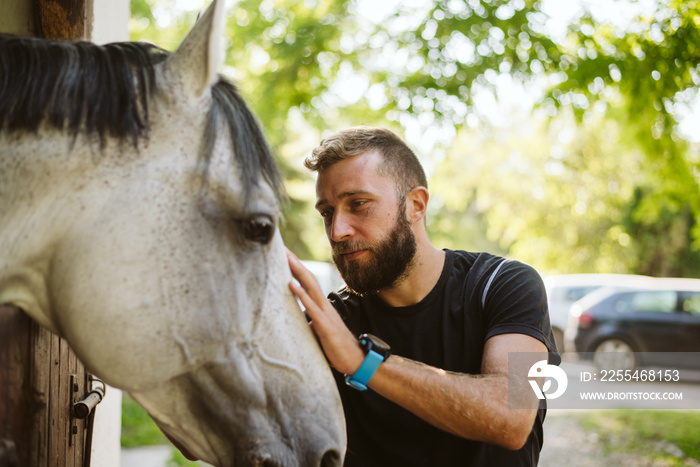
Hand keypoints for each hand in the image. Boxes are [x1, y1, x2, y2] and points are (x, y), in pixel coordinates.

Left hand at [286, 249, 363, 374]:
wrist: (356, 360)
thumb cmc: (336, 348)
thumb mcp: (319, 333)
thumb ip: (309, 324)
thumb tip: (298, 322)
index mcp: (322, 306)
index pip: (308, 283)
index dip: (297, 269)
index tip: (284, 256)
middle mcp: (324, 305)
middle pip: (308, 278)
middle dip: (295, 262)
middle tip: (282, 248)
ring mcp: (325, 313)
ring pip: (310, 286)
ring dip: (297, 271)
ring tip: (286, 257)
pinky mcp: (325, 325)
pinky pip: (311, 306)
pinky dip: (301, 293)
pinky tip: (290, 284)